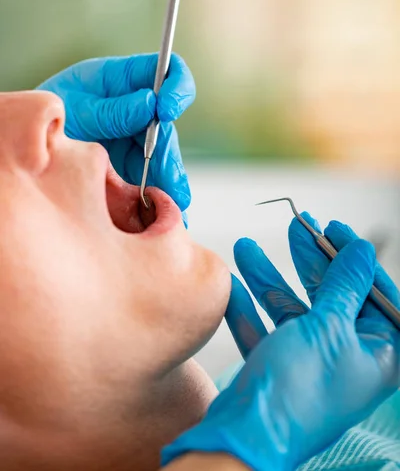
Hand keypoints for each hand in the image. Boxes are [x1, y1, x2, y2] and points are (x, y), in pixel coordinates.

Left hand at [37, 53, 194, 212]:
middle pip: (167, 124)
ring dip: (169, 179)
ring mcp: (135, 136)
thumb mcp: (76, 109)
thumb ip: (112, 110)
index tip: (167, 110)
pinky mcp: (131, 163)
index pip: (166, 72)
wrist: (29, 149)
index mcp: (124, 79)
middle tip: (171, 175)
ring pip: (163, 154)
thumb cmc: (49, 117)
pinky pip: (151, 176)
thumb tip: (150, 105)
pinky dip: (158, 194)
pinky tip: (162, 208)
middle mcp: (136, 107)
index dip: (176, 88)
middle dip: (170, 150)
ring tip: (174, 203)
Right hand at [162, 215, 399, 470]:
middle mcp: (345, 357)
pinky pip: (264, 328)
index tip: (335, 229)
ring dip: (268, 277)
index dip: (355, 259)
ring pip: (292, 308)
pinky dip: (247, 307)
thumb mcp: (328, 327)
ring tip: (245, 247)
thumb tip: (361, 251)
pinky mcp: (277, 367)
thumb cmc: (297, 392)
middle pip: (331, 296)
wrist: (245, 439)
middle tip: (297, 227)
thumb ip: (344, 285)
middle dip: (309, 259)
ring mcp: (308, 362)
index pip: (375, 293)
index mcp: (377, 352)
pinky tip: (231, 284)